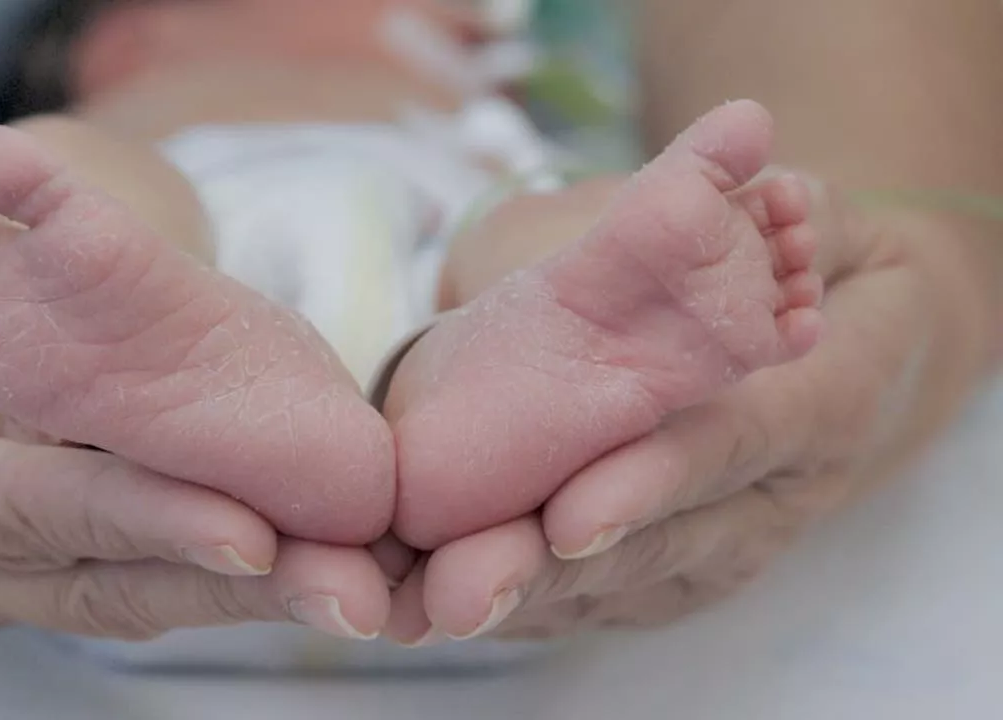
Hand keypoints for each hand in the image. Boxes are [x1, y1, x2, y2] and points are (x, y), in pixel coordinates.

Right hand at [0, 170, 390, 639]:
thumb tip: (41, 408)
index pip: (24, 511)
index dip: (143, 520)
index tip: (251, 533)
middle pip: (97, 579)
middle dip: (232, 587)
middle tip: (347, 589)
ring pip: (126, 584)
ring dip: (245, 586)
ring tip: (352, 581)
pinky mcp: (23, 542)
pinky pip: (126, 554)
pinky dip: (211, 552)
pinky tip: (299, 546)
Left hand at [386, 173, 981, 642]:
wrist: (861, 362)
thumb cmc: (822, 279)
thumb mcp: (825, 228)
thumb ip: (786, 202)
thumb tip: (743, 134)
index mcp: (819, 408)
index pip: (729, 450)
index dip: (649, 485)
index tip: (568, 521)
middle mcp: (773, 502)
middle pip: (656, 548)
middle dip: (553, 574)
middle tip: (457, 595)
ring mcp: (724, 548)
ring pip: (616, 587)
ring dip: (520, 600)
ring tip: (428, 606)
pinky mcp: (678, 573)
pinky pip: (598, 602)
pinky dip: (523, 608)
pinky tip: (439, 608)